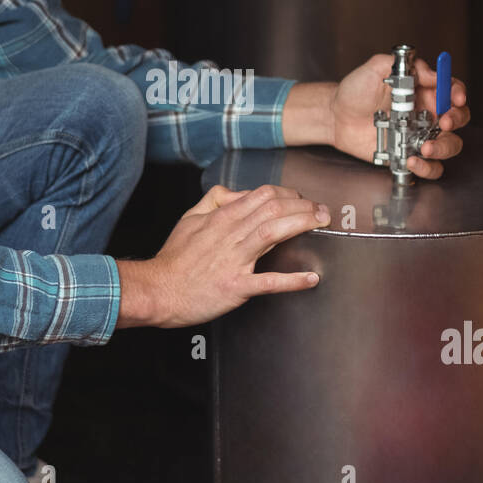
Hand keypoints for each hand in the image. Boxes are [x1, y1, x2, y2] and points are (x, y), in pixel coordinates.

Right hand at [115, 183, 329, 327]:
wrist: (158, 289)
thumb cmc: (175, 259)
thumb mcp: (189, 218)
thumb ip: (213, 200)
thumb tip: (236, 193)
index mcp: (222, 217)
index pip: (264, 194)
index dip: (289, 193)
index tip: (303, 199)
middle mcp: (231, 233)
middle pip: (274, 208)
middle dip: (304, 205)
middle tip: (323, 210)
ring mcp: (235, 260)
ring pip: (274, 232)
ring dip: (302, 224)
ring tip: (322, 224)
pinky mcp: (236, 286)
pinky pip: (268, 282)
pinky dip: (292, 280)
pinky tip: (310, 278)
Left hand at [330, 53, 469, 179]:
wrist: (336, 116)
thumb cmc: (355, 90)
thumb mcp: (377, 67)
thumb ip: (403, 66)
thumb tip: (431, 72)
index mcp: (423, 90)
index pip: (451, 89)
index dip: (457, 92)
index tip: (455, 98)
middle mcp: (427, 113)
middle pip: (458, 117)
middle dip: (456, 120)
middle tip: (444, 122)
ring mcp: (420, 136)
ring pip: (450, 145)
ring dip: (444, 147)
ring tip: (426, 147)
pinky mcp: (410, 155)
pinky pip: (430, 166)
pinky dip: (427, 167)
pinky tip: (412, 161)